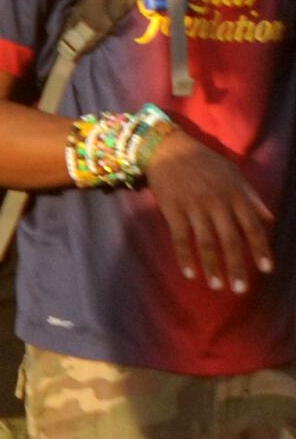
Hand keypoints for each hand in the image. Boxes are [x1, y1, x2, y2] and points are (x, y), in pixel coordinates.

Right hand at [142, 127, 275, 294]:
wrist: (168, 149)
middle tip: (240, 289)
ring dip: (213, 267)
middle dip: (237, 266)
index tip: (266, 270)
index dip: (260, 250)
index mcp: (235, 195)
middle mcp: (218, 203)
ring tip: (217, 286)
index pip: (252, 227)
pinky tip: (190, 274)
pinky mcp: (173, 210)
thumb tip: (269, 220)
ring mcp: (194, 207)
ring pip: (206, 243)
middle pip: (230, 240)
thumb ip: (252, 199)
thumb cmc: (204, 162)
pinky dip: (185, 257)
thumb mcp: (234, 175)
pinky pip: (181, 238)